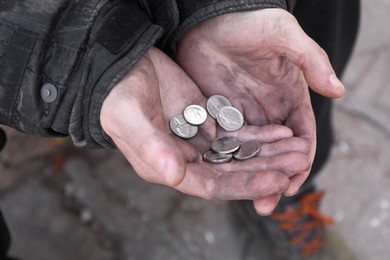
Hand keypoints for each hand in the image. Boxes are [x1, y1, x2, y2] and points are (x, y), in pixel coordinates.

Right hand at [100, 47, 308, 208]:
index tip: (277, 180)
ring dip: (270, 153)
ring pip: (241, 153)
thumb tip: (175, 176)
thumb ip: (152, 147)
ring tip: (300, 148)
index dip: (245, 185)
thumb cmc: (118, 96)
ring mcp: (200, 141)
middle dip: (267, 169)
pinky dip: (261, 134)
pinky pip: (239, 132)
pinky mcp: (208, 121)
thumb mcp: (129, 118)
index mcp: (168, 167)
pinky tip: (284, 132)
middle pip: (234, 171)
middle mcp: (188, 160)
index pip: (213, 185)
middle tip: (299, 162)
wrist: (123, 68)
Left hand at [176, 9, 343, 207]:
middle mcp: (268, 110)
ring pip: (251, 152)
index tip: (293, 180)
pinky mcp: (219, 113)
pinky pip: (226, 142)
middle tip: (267, 203)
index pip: (301, 134)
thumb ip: (311, 61)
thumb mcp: (284, 36)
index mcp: (290, 96)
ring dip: (250, 176)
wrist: (211, 17)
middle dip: (274, 176)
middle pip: (275, 150)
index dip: (300, 158)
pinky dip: (228, 161)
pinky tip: (222, 178)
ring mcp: (243, 113)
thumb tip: (339, 91)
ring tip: (248, 201)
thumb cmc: (251, 22)